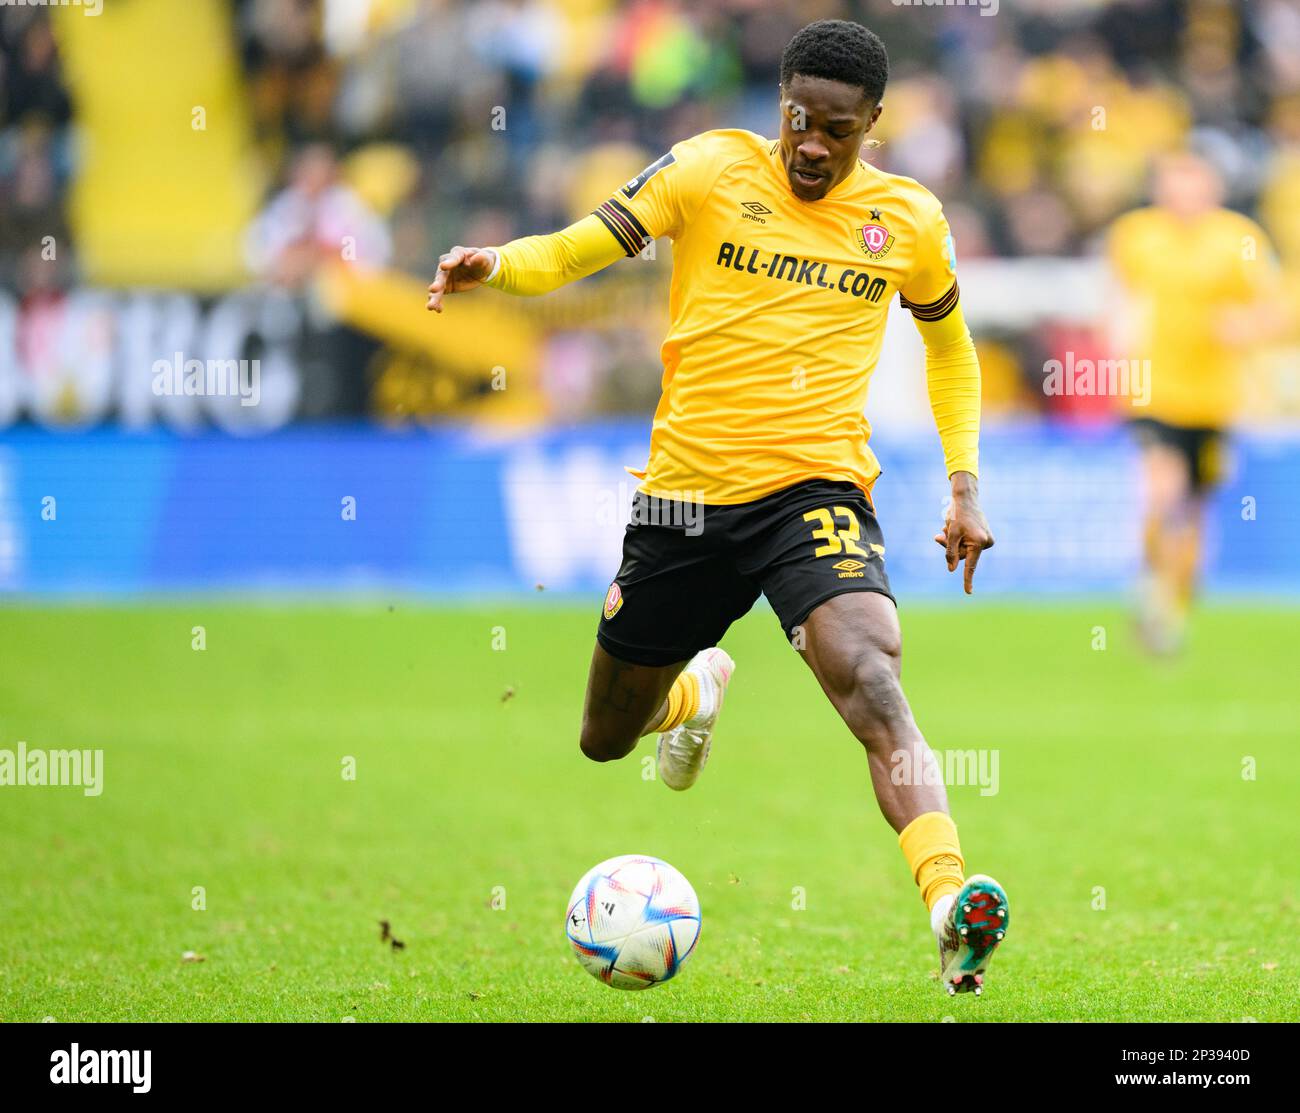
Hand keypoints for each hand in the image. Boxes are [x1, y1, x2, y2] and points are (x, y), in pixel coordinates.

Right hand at [426, 246, 496, 311]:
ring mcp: (445, 276)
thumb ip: (481, 258)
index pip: (453, 258)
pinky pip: (440, 294)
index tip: (443, 267)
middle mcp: (447, 264)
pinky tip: (437, 310)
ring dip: (434, 296)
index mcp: (458, 254)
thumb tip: (478, 257)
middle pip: (441, 274)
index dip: (449, 263)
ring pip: (438, 286)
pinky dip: (438, 302)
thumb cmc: (483, 261)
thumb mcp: (486, 259)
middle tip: (433, 289)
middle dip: (438, 282)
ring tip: (430, 306)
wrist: (480, 270)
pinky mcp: (446, 286)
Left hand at [933, 472, 993, 593]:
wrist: (965, 498)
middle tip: (939, 535)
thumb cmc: (957, 514)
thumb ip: (950, 553)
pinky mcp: (984, 537)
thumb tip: (951, 569)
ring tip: (948, 527)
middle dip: (949, 547)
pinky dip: (958, 538)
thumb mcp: (950, 534)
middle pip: (962, 555)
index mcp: (978, 543)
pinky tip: (954, 527)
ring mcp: (986, 540)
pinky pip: (967, 544)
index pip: (970, 565)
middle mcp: (986, 542)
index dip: (967, 580)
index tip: (968, 592)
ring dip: (952, 541)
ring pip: (963, 549)